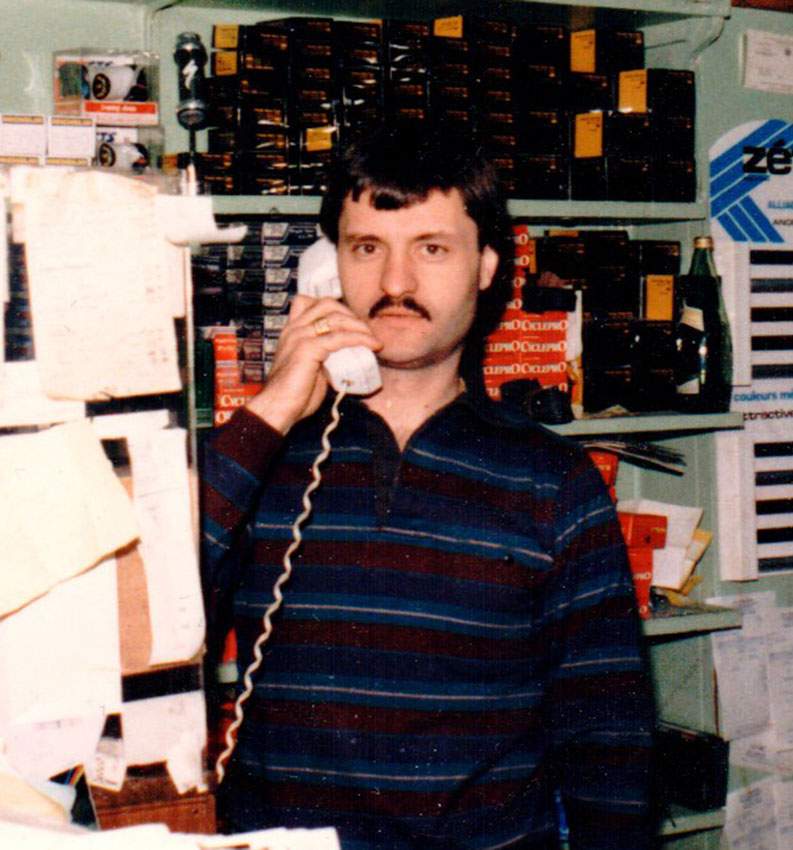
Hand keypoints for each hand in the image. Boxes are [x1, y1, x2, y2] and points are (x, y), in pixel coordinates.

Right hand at [246, 294, 381, 433]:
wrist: (278, 408)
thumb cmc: (294, 394)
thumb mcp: (310, 367)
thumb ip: (324, 356)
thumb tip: (346, 356)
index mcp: (291, 331)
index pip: (309, 301)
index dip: (333, 307)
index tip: (350, 323)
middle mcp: (294, 329)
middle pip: (327, 304)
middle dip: (350, 314)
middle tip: (365, 332)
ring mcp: (299, 336)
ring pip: (336, 318)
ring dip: (360, 326)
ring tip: (373, 339)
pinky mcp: (308, 348)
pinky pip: (340, 337)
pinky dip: (360, 339)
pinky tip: (373, 346)